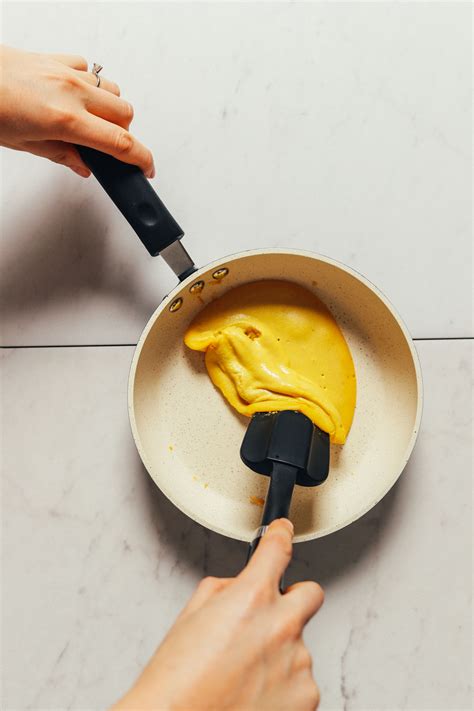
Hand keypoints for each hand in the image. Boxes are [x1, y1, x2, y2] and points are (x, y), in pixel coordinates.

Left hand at [0, 45, 153, 176]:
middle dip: (124, 134)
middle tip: (109, 149)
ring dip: (111, 110)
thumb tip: (84, 166)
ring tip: (92, 123)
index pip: (119, 143)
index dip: (140, 158)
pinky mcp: (56, 58)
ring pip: (113, 91)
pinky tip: (77, 98)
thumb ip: (63, 155)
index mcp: (65, 119)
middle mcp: (71, 92)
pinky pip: (91, 71)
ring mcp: (66, 72)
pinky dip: (92, 87)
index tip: (146, 168)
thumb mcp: (25, 144)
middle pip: (125, 115)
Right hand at [112, 519, 323, 710]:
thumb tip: (240, 589)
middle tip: (271, 617)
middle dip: (294, 598)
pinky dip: (283, 685)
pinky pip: (300, 679)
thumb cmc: (178, 682)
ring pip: (299, 644)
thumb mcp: (190, 616)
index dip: (281, 535)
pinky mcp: (306, 698)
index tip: (283, 532)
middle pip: (311, 593)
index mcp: (252, 599)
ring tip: (244, 675)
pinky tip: (254, 696)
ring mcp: (298, 664)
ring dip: (279, 652)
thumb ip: (224, 591)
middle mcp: (282, 627)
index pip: (277, 550)